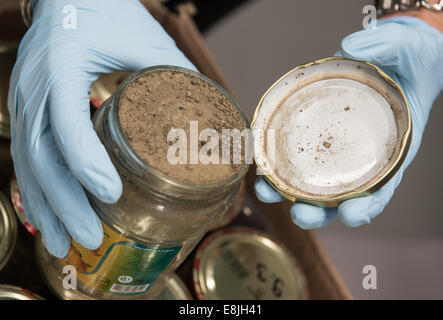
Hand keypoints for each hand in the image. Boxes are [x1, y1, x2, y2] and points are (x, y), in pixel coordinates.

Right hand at [8, 0, 194, 257]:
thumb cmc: (109, 15)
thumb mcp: (145, 40)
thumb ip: (175, 75)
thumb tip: (212, 114)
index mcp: (62, 65)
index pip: (66, 120)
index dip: (86, 161)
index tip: (110, 194)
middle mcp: (34, 88)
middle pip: (41, 155)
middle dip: (65, 202)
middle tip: (90, 237)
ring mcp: (24, 102)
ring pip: (27, 164)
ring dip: (46, 209)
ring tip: (62, 246)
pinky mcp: (26, 114)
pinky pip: (26, 159)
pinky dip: (37, 193)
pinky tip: (50, 220)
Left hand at [255, 16, 442, 228]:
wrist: (393, 58)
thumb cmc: (406, 59)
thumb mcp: (404, 47)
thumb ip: (383, 46)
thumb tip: (348, 49)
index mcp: (390, 150)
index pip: (381, 187)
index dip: (367, 205)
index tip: (351, 215)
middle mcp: (359, 157)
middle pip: (339, 197)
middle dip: (318, 211)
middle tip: (298, 214)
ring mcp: (334, 148)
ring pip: (311, 183)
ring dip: (287, 193)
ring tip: (265, 191)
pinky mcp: (315, 133)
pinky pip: (296, 152)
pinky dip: (278, 162)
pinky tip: (261, 162)